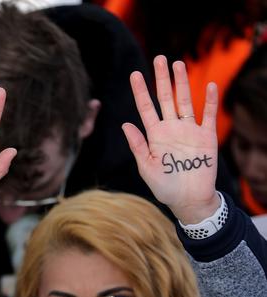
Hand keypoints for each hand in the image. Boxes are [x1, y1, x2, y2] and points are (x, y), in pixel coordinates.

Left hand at [122, 56, 218, 223]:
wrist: (188, 200)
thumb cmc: (164, 186)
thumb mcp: (146, 167)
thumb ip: (137, 145)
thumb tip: (125, 124)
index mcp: (154, 135)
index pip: (145, 108)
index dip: (140, 91)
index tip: (134, 74)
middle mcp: (171, 129)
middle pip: (165, 98)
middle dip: (161, 79)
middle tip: (159, 58)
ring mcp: (189, 131)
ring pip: (185, 101)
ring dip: (182, 83)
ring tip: (178, 65)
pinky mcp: (206, 137)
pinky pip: (208, 115)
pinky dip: (210, 101)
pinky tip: (209, 86)